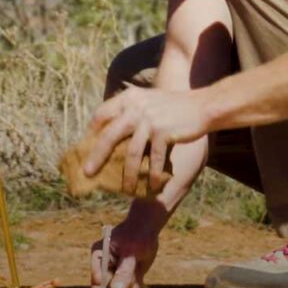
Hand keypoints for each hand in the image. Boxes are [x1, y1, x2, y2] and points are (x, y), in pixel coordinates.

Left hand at [84, 85, 208, 193]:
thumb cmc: (173, 107)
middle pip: (110, 135)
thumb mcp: (147, 100)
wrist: (202, 105)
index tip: (86, 147)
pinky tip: (151, 186)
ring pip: (131, 152)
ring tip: (124, 189)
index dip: (91, 132)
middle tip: (87, 173)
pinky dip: (152, 174)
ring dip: (126, 174)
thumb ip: (130, 111)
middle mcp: (136, 107)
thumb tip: (111, 136)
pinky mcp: (163, 132)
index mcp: (129, 97)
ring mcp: (150, 120)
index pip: (101, 114)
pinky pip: (153, 158)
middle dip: (97, 156)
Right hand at [91, 218, 159, 287]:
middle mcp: (104, 266)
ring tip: (137, 265)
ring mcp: (115, 272)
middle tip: (132, 274)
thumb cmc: (137, 235)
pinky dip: (136, 283)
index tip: (120, 287)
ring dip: (131, 284)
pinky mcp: (126, 276)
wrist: (147, 227)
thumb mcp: (131, 252)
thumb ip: (124, 272)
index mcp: (98, 256)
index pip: (97, 282)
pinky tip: (140, 268)